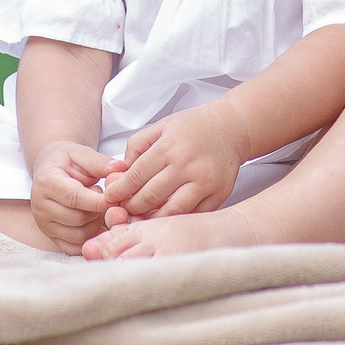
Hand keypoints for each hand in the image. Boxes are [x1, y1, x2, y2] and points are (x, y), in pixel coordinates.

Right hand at [28, 139, 119, 252]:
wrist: (48, 170)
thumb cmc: (67, 161)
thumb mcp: (80, 153)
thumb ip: (99, 162)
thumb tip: (121, 168)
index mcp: (47, 182)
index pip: (74, 197)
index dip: (98, 200)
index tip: (115, 197)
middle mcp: (40, 206)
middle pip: (78, 218)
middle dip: (99, 211)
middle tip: (107, 199)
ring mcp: (43, 224)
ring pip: (78, 235)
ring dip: (96, 224)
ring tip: (98, 208)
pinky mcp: (50, 236)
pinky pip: (73, 247)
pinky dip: (89, 238)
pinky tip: (96, 223)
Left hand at [100, 101, 252, 220]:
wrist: (233, 127)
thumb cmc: (195, 126)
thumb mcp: (162, 126)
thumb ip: (137, 147)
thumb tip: (121, 173)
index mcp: (170, 146)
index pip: (135, 177)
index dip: (119, 191)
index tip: (111, 197)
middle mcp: (188, 164)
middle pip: (149, 197)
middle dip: (131, 207)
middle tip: (123, 209)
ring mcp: (205, 181)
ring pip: (170, 212)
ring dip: (151, 217)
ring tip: (143, 214)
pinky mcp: (218, 194)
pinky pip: (192, 215)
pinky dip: (176, 218)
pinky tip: (166, 214)